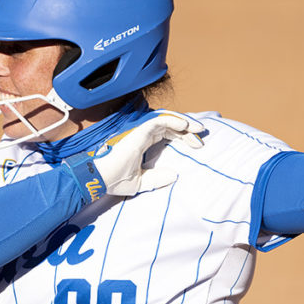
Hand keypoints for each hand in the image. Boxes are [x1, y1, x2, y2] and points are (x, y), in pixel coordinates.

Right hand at [64, 113, 204, 199]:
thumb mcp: (141, 182)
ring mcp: (140, 132)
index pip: (167, 134)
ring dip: (183, 123)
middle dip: (187, 130)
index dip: (183, 137)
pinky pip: (158, 121)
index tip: (198, 146)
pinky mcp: (138, 131)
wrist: (101, 179)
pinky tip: (184, 126)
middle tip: (202, 136)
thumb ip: (157, 178)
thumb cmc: (116, 180)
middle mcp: (143, 135)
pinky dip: (172, 121)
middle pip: (170, 126)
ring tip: (198, 129)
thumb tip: (175, 175)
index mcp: (143, 143)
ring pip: (166, 120)